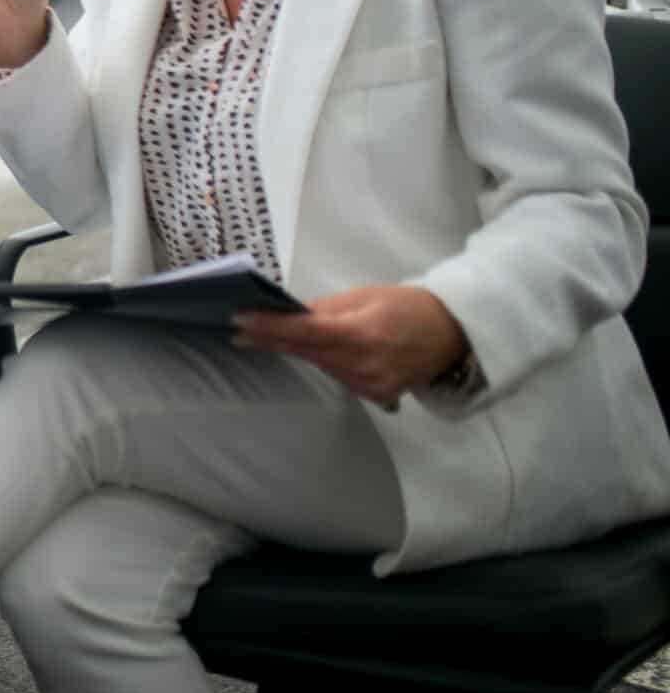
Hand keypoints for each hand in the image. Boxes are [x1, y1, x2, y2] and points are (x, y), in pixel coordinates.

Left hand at [233, 286, 469, 408]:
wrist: (453, 334)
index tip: (239, 321)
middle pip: (306, 352)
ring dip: (300, 350)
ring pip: (320, 365)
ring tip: (276, 335)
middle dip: (271, 339)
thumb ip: (324, 309)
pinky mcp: (378, 396)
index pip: (304, 333)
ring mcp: (372, 386)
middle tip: (239, 329)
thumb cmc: (408, 306)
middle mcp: (365, 365)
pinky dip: (328, 362)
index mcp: (362, 334)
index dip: (269, 328)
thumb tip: (288, 316)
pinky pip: (339, 377)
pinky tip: (324, 352)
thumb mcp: (365, 296)